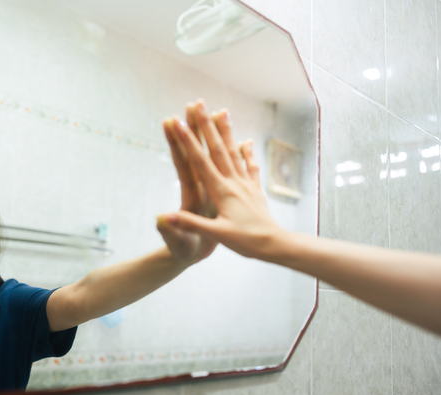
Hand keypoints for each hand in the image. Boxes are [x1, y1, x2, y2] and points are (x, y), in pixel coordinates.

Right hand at [158, 100, 285, 260]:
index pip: (200, 161)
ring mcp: (246, 184)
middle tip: (198, 103)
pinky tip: (246, 141)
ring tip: (222, 111)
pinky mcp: (255, 190)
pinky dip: (246, 152)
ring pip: (233, 152)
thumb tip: (165, 216)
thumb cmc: (246, 241)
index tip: (178, 121)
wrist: (275, 245)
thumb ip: (191, 224)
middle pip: (217, 149)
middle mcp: (233, 182)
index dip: (187, 141)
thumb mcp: (216, 235)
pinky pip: (250, 166)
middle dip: (206, 125)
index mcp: (221, 191)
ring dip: (226, 131)